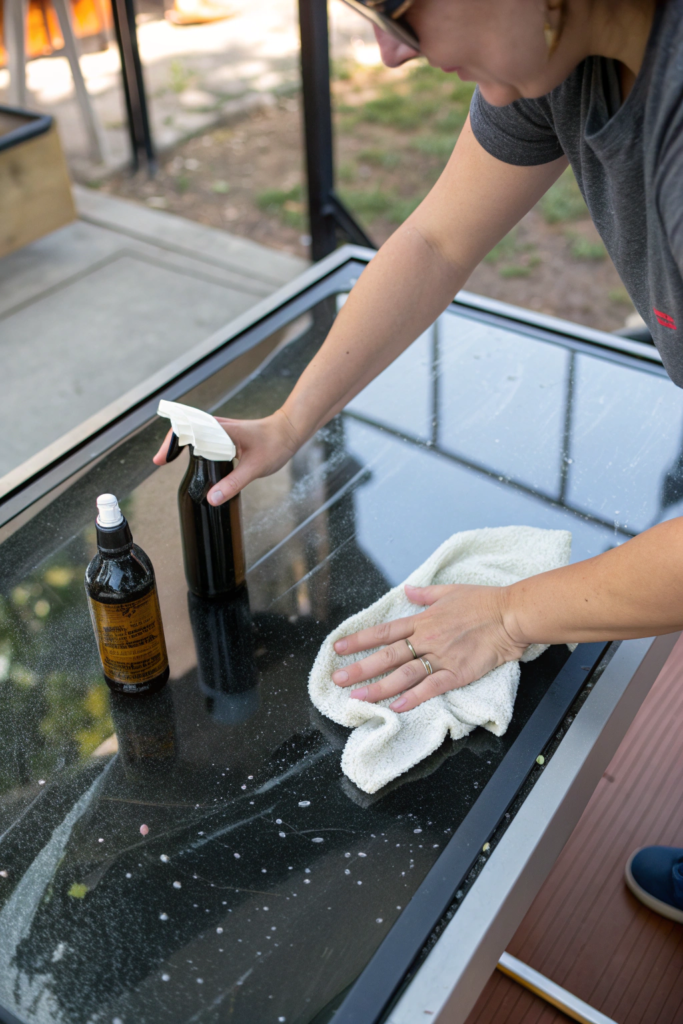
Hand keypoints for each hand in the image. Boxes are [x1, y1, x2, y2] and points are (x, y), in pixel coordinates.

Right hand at [152, 408, 301, 504]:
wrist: (289, 432)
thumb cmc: (275, 444)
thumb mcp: (254, 468)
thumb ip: (233, 484)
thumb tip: (211, 498)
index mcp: (222, 429)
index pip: (187, 428)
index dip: (171, 442)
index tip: (162, 458)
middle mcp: (218, 426)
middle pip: (185, 428)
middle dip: (170, 443)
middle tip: (160, 462)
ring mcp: (221, 429)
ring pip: (193, 432)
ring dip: (180, 444)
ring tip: (167, 460)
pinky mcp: (225, 435)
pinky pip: (203, 437)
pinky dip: (192, 446)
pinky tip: (189, 459)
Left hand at [332, 583, 525, 712]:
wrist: (511, 615)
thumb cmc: (484, 601)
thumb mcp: (450, 590)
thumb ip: (425, 594)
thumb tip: (407, 590)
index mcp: (423, 620)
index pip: (384, 632)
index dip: (360, 640)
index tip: (339, 648)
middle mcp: (427, 639)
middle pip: (387, 656)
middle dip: (360, 668)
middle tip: (338, 679)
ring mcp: (441, 657)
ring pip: (403, 674)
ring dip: (379, 687)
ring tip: (357, 698)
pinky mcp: (457, 673)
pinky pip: (430, 687)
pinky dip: (412, 697)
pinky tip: (395, 707)